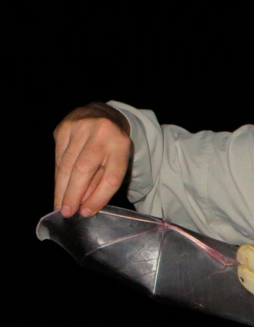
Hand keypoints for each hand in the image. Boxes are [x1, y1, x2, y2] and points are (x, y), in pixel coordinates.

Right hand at [54, 103, 131, 217]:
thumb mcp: (116, 161)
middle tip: (66, 213)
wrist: (103, 114)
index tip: (86, 213)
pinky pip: (58, 157)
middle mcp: (102, 133)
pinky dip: (58, 175)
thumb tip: (85, 206)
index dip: (99, 197)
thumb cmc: (112, 144)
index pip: (111, 176)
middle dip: (73, 194)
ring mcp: (81, 127)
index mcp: (121, 145)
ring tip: (59, 206)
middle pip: (84, 169)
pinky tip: (58, 187)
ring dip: (62, 188)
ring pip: (67, 164)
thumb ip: (103, 183)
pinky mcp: (64, 127)